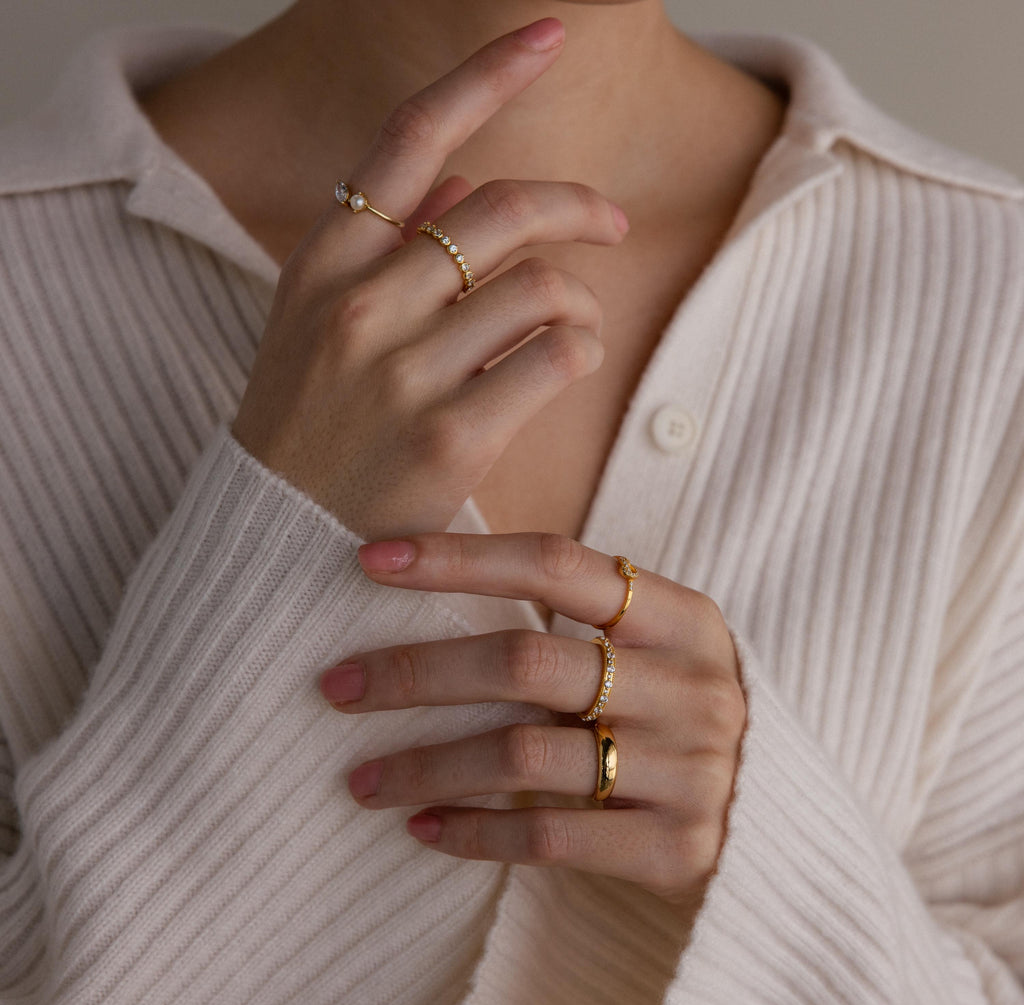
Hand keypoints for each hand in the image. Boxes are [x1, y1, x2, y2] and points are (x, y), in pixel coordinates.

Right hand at [231, 19, 628, 540]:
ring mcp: (403, 374)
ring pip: (543, 286)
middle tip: (612, 224)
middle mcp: (359, 305)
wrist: (274, 542)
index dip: (487, 73)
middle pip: (503, 209)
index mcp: (322, 264)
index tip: (551, 34)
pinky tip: (567, 362)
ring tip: (574, 323)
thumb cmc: (305, 427)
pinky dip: (580, 349)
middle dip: (578, 205)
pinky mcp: (449, 439)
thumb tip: (468, 176)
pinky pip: (556, 357)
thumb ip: (388, 245)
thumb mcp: (316, 324)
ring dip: (579, 297)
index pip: (409, 138)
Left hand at [319, 532, 746, 923]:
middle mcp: (689, 684)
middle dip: (417, 671)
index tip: (372, 560)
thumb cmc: (682, 710)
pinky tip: (424, 828)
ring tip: (360, 778)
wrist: (781, 813)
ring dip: (427, 764)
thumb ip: (580, 619)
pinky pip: (550, 836)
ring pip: (524, 754)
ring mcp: (689, 767)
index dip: (460, 557)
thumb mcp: (659, 648)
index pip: (557, 563)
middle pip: (526, 660)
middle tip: (337, 685)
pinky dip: (475, 831)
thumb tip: (435, 588)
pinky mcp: (676, 846)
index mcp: (682, 617)